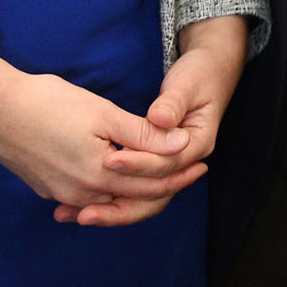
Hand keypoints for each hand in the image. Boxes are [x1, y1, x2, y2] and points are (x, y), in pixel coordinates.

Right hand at [0, 49, 202, 227]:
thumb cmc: (46, 103)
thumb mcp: (102, 114)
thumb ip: (142, 134)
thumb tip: (179, 145)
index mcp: (100, 175)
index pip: (153, 183)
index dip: (180, 173)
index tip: (202, 164)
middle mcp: (82, 194)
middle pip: (136, 198)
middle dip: (167, 186)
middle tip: (192, 173)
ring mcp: (62, 195)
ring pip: (112, 201)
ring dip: (138, 193)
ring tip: (160, 178)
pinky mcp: (48, 188)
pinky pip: (88, 200)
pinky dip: (110, 195)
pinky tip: (117, 186)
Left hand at [83, 16, 248, 227]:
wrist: (210, 71)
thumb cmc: (198, 75)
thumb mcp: (186, 85)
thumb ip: (172, 104)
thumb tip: (159, 118)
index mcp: (198, 143)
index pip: (166, 165)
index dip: (138, 164)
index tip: (110, 161)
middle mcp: (186, 162)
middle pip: (153, 195)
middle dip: (119, 208)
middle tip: (84, 214)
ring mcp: (172, 165)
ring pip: (142, 198)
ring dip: (110, 210)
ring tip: (75, 215)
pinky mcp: (158, 163)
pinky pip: (134, 188)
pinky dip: (109, 199)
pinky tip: (80, 205)